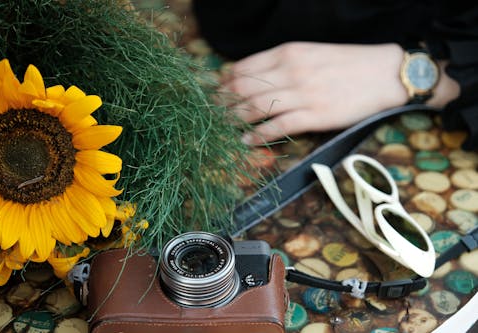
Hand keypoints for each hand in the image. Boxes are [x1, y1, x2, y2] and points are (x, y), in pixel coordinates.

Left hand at [222, 42, 409, 144]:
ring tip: (222, 129)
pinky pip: (277, 127)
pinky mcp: (314, 115)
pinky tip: (246, 141)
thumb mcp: (311, 53)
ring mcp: (302, 94)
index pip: (243, 68)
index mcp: (288, 52)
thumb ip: (281, 63)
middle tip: (210, 115)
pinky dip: (258, 135)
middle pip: (243, 88)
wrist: (385, 74)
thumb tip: (253, 77)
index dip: (224, 83)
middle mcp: (290, 71)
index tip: (215, 94)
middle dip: (222, 103)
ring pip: (255, 108)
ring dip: (235, 120)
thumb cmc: (348, 64)